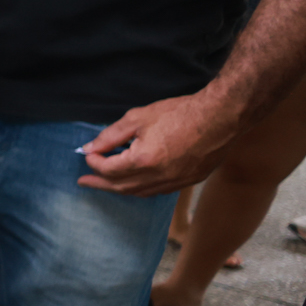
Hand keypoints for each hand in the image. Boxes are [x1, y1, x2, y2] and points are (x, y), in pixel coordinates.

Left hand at [77, 93, 242, 196]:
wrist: (221, 117)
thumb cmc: (180, 113)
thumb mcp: (138, 118)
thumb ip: (111, 135)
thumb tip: (90, 147)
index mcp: (144, 161)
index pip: (108, 169)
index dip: (94, 162)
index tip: (88, 153)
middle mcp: (159, 177)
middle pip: (121, 187)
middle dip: (100, 184)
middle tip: (84, 182)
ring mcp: (176, 182)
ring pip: (140, 193)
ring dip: (120, 189)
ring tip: (105, 185)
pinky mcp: (189, 181)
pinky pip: (158, 191)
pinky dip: (141, 189)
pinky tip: (134, 183)